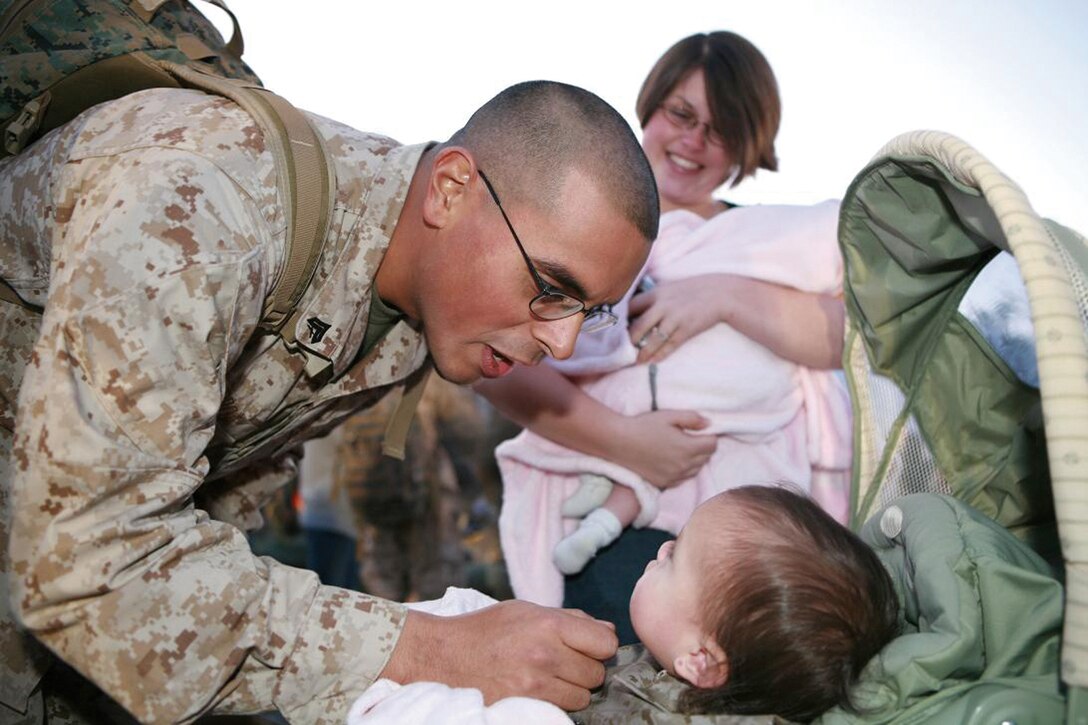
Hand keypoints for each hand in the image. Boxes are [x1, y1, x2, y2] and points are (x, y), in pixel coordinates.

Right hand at [381, 601, 616, 710]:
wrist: (443, 656)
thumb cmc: (485, 629)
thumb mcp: (526, 610)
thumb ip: (570, 618)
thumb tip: (607, 630)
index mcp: (548, 624)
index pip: (604, 643)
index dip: (599, 645)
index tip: (587, 646)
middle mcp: (545, 655)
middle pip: (596, 673)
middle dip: (585, 668)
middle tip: (562, 661)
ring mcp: (534, 685)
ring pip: (583, 697)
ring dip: (572, 689)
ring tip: (548, 677)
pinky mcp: (524, 707)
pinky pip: (561, 710)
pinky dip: (556, 703)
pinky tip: (539, 690)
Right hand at [611, 410, 714, 488]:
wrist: (619, 442)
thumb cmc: (643, 426)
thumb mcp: (669, 415)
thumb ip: (692, 418)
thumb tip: (709, 424)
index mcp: (687, 448)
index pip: (713, 445)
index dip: (709, 435)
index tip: (699, 430)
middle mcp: (684, 465)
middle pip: (706, 458)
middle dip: (703, 447)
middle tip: (690, 437)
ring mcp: (674, 477)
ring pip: (696, 469)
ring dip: (694, 459)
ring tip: (680, 448)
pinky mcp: (664, 483)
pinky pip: (683, 478)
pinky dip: (683, 470)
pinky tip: (672, 460)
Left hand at [628, 275, 729, 363]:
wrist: (719, 293)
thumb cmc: (691, 290)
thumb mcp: (669, 288)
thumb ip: (653, 297)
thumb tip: (634, 311)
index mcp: (656, 293)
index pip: (631, 306)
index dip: (621, 319)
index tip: (615, 329)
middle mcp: (663, 306)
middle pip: (639, 326)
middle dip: (629, 340)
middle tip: (621, 349)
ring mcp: (675, 319)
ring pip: (653, 340)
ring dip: (643, 352)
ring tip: (636, 361)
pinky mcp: (687, 330)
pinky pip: (670, 346)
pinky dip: (660, 355)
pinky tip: (652, 361)